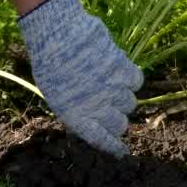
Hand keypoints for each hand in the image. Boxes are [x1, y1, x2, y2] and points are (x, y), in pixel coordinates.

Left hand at [18, 0, 142, 156]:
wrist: (56, 35)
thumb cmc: (50, 63)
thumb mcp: (55, 94)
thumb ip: (74, 111)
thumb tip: (91, 122)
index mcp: (76, 116)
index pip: (101, 140)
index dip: (113, 147)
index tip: (122, 151)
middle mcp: (97, 107)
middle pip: (120, 123)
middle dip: (117, 118)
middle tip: (111, 107)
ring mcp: (110, 89)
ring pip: (129, 102)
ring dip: (123, 96)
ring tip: (110, 83)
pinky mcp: (121, 69)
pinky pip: (136, 81)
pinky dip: (131, 79)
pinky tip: (121, 72)